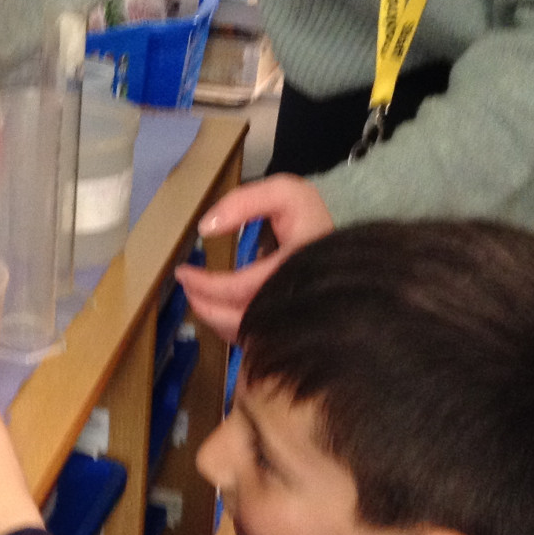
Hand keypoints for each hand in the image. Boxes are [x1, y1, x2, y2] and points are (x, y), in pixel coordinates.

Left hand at [173, 174, 333, 342]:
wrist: (349, 251)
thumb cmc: (309, 221)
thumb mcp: (286, 194)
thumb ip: (246, 202)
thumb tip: (206, 228)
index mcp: (298, 269)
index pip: (243, 287)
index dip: (208, 284)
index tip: (184, 271)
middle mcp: (299, 303)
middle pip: (240, 320)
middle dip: (205, 305)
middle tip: (186, 285)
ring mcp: (297, 323)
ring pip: (247, 337)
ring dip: (216, 318)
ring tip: (196, 296)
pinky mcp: (292, 333)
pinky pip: (255, 340)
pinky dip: (232, 326)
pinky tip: (219, 308)